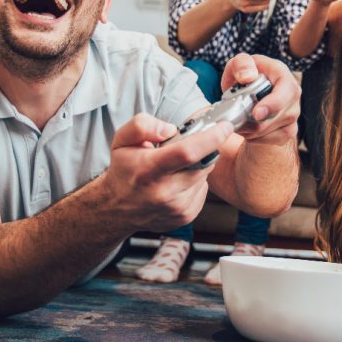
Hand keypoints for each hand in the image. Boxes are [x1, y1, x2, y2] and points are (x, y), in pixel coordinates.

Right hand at [102, 113, 234, 232]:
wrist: (116, 208)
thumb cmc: (123, 171)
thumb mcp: (122, 140)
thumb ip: (142, 125)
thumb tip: (170, 129)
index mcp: (149, 170)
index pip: (187, 152)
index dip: (212, 137)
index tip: (224, 126)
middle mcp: (164, 192)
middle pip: (202, 163)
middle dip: (203, 150)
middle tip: (187, 146)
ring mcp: (176, 208)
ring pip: (204, 176)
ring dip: (198, 166)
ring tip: (176, 166)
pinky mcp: (185, 216)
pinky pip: (203, 190)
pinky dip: (195, 181)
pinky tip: (178, 181)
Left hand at [220, 53, 299, 146]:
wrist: (247, 93)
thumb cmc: (244, 76)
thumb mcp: (238, 64)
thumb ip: (241, 64)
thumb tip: (248, 77)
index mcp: (282, 74)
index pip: (287, 90)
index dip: (274, 103)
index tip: (256, 113)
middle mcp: (293, 93)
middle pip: (284, 114)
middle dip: (259, 123)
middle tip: (238, 124)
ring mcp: (293, 112)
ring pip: (279, 130)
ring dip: (257, 131)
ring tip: (240, 125)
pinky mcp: (290, 128)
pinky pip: (276, 139)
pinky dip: (259, 138)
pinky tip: (248, 131)